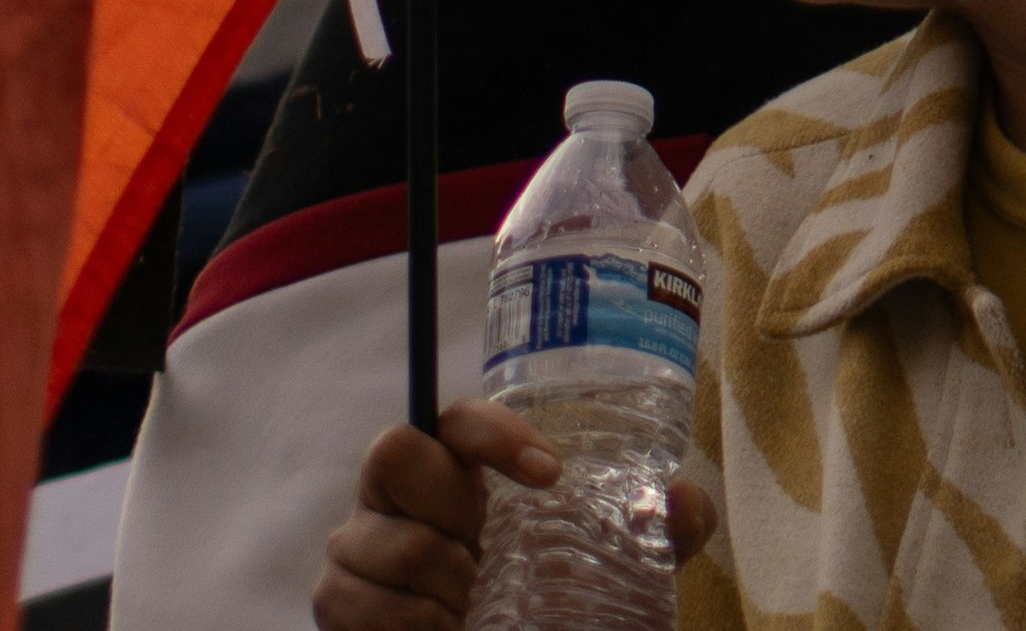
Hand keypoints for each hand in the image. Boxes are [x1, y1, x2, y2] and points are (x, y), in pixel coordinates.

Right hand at [313, 406, 719, 627]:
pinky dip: (405, 625)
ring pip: (379, 539)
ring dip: (436, 584)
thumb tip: (688, 502)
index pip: (457, 415)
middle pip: (394, 453)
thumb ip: (650, 531)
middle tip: (486, 560)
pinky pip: (353, 604)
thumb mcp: (604, 567)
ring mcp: (359, 542)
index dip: (495, 434)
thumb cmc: (536, 597)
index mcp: (456, 462)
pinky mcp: (337, 601)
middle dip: (448, 510)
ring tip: (469, 609)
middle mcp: (398, 488)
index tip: (550, 472)